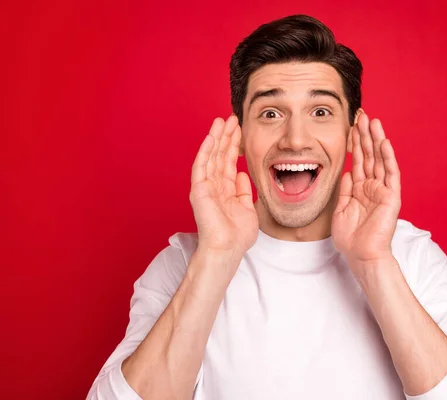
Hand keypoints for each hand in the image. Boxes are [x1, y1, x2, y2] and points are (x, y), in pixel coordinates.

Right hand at [190, 115, 257, 257]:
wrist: (228, 249)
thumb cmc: (237, 236)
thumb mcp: (246, 208)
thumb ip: (243, 190)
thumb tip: (242, 173)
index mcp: (225, 189)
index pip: (229, 161)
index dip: (233, 144)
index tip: (239, 129)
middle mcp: (213, 185)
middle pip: (219, 154)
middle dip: (226, 136)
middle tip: (232, 117)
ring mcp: (205, 186)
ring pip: (210, 156)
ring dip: (216, 137)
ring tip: (222, 120)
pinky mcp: (198, 189)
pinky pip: (201, 166)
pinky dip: (206, 150)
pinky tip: (211, 137)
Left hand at [332, 114, 400, 267]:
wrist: (361, 255)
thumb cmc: (350, 239)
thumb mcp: (341, 209)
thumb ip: (344, 189)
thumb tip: (346, 171)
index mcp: (360, 189)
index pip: (358, 160)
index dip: (355, 142)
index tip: (351, 125)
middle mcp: (372, 186)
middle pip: (369, 155)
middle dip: (365, 135)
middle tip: (362, 115)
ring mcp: (382, 190)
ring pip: (379, 160)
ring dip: (376, 140)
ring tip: (373, 121)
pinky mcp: (391, 197)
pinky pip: (390, 174)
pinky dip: (387, 158)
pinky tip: (384, 143)